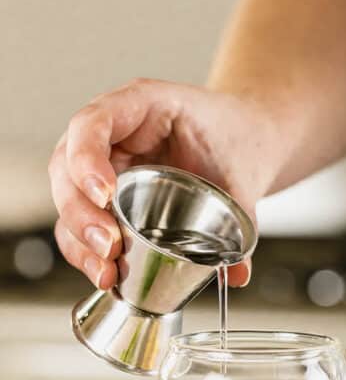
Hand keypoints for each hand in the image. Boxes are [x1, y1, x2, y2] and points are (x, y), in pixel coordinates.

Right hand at [49, 79, 279, 288]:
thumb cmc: (236, 137)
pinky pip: (83, 222)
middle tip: (108, 245)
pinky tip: (106, 275)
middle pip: (67, 165)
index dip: (87, 159)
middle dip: (81, 212)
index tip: (105, 196)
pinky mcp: (108, 197)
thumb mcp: (243, 169)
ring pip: (69, 198)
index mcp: (142, 104)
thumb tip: (236, 274)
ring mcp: (104, 163)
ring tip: (106, 271)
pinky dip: (87, 250)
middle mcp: (112, 133)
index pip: (93, 122)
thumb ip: (240, 217)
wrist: (244, 142)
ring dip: (79, 238)